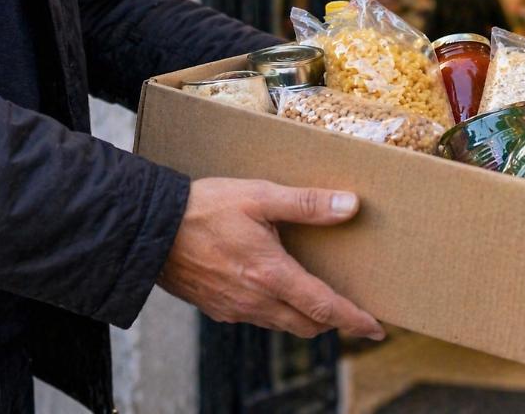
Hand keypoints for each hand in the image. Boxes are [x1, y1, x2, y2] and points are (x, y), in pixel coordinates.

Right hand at [158, 178, 384, 340]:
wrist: (148, 230)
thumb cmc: (204, 208)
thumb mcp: (260, 196)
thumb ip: (307, 203)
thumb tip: (349, 206)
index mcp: (271, 275)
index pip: (324, 307)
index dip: (354, 320)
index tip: (377, 329)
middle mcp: (255, 300)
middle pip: (307, 324)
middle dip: (333, 321)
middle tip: (352, 312)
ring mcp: (234, 308)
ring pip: (282, 323)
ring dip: (305, 316)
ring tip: (317, 299)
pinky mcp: (216, 308)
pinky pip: (257, 317)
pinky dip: (276, 311)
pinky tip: (275, 289)